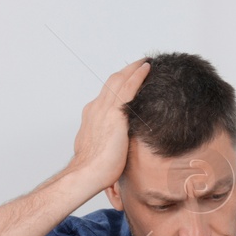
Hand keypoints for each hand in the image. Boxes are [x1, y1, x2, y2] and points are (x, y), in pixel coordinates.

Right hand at [67, 59, 150, 191]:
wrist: (87, 173)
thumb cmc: (94, 169)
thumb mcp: (100, 150)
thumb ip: (107, 143)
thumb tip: (114, 148)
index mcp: (92, 117)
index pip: (106, 96)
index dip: (117, 86)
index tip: (126, 80)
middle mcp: (96, 108)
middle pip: (112, 83)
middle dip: (125, 72)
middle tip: (138, 64)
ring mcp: (104, 109)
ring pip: (119, 80)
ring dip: (133, 69)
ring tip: (145, 62)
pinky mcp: (115, 113)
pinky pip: (128, 87)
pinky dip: (137, 75)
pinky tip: (147, 68)